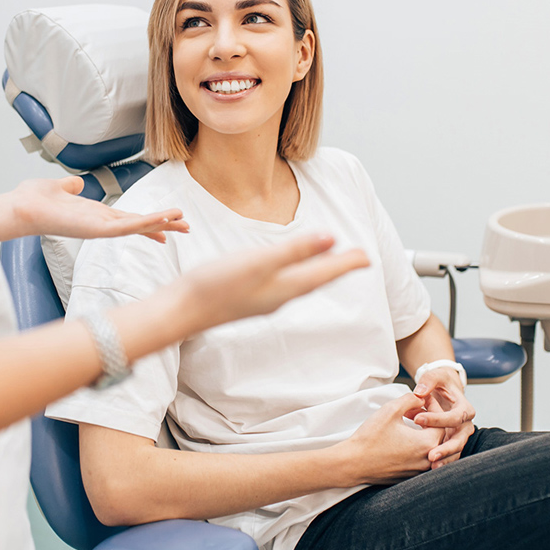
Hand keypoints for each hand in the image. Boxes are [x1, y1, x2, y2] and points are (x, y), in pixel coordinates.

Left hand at [0, 176, 189, 241]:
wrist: (19, 207)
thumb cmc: (33, 200)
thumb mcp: (58, 187)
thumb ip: (70, 186)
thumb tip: (76, 183)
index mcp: (95, 215)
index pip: (129, 219)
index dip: (149, 221)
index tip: (168, 224)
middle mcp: (101, 224)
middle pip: (140, 224)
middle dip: (164, 225)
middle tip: (187, 227)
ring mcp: (100, 229)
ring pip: (138, 227)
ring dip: (161, 223)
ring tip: (183, 222)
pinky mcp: (97, 230)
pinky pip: (127, 228)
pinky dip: (146, 224)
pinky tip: (162, 221)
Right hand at [181, 234, 369, 332]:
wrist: (181, 311)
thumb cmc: (216, 285)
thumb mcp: (259, 262)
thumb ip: (295, 250)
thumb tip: (331, 238)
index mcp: (286, 287)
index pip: (325, 273)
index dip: (347, 263)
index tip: (368, 257)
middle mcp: (279, 297)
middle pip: (317, 280)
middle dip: (338, 268)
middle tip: (358, 259)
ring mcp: (264, 299)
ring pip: (301, 283)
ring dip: (319, 272)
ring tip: (330, 262)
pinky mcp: (248, 297)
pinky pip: (284, 284)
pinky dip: (297, 274)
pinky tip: (289, 271)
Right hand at [340, 392, 444, 485]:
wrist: (353, 463)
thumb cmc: (371, 437)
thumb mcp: (391, 410)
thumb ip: (410, 399)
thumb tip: (421, 398)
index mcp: (426, 444)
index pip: (442, 422)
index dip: (434, 408)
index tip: (423, 399)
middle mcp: (426, 460)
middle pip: (438, 436)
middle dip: (430, 420)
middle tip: (417, 409)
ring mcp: (418, 471)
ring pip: (431, 449)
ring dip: (424, 434)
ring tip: (411, 422)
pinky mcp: (409, 476)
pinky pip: (421, 459)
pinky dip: (418, 447)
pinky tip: (404, 437)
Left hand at [411, 368, 475, 467]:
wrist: (444, 391)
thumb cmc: (440, 383)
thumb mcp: (436, 376)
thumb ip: (428, 380)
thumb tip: (419, 392)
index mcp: (465, 408)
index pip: (454, 417)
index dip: (436, 418)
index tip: (417, 419)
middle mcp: (465, 424)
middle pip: (460, 440)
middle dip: (446, 448)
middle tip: (431, 455)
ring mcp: (459, 436)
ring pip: (456, 451)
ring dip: (445, 459)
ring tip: (431, 466)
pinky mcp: (452, 443)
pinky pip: (449, 455)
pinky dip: (442, 461)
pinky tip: (430, 468)